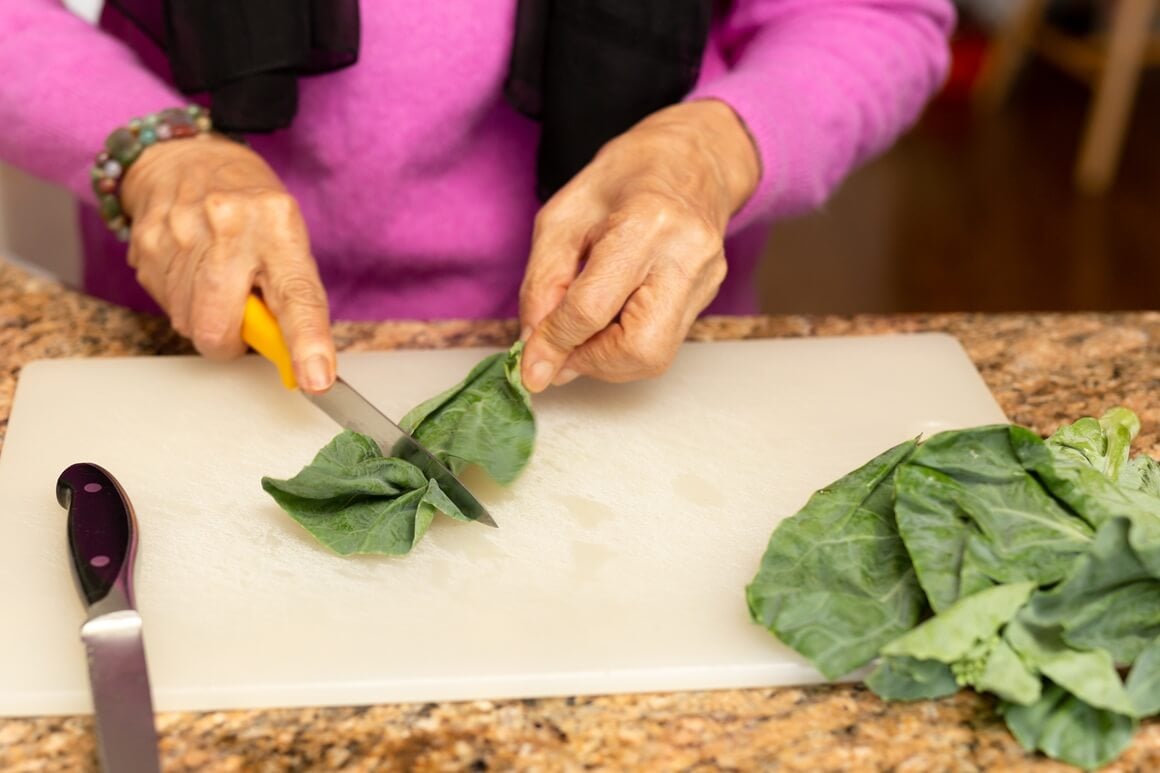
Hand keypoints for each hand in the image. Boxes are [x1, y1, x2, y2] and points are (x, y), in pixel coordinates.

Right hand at [120, 134, 335, 391]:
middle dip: (228, 339)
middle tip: (240, 317)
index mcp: (278, 226)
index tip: (316, 379)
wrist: (190, 159)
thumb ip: (292, 298)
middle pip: (217, 326)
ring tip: (216, 280)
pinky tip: (190, 268)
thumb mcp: (288, 241)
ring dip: (205, 318)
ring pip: (188, 322)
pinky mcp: (146, 241)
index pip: (296, 297)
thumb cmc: (254, 212)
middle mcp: (228, 224)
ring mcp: (180, 230)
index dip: (307, 343)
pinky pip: (165, 304)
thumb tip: (299, 363)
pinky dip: (182, 300)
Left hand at [518, 99, 759, 392]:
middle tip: (561, 349)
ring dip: (606, 359)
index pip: (592, 308)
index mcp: (647, 224)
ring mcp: (705, 280)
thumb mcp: (562, 218)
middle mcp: (685, 258)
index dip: (554, 343)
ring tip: (584, 330)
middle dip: (591, 361)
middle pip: (638, 349)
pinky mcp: (709, 296)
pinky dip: (624, 344)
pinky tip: (610, 318)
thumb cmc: (621, 180)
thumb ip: (543, 284)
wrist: (691, 159)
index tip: (529, 367)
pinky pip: (662, 343)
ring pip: (653, 357)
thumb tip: (535, 347)